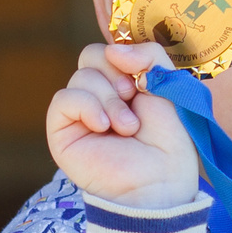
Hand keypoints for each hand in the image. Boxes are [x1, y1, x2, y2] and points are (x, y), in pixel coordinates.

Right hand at [44, 42, 200, 209]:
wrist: (159, 181)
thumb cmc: (169, 141)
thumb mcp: (169, 85)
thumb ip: (149, 54)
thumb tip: (113, 51)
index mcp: (123, 85)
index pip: (111, 50)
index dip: (126, 56)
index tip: (144, 79)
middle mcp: (99, 98)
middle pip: (91, 56)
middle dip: (116, 74)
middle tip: (132, 99)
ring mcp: (79, 115)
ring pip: (80, 77)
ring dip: (108, 99)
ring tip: (126, 127)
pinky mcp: (62, 133)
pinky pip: (63, 99)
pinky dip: (86, 106)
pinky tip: (103, 128)